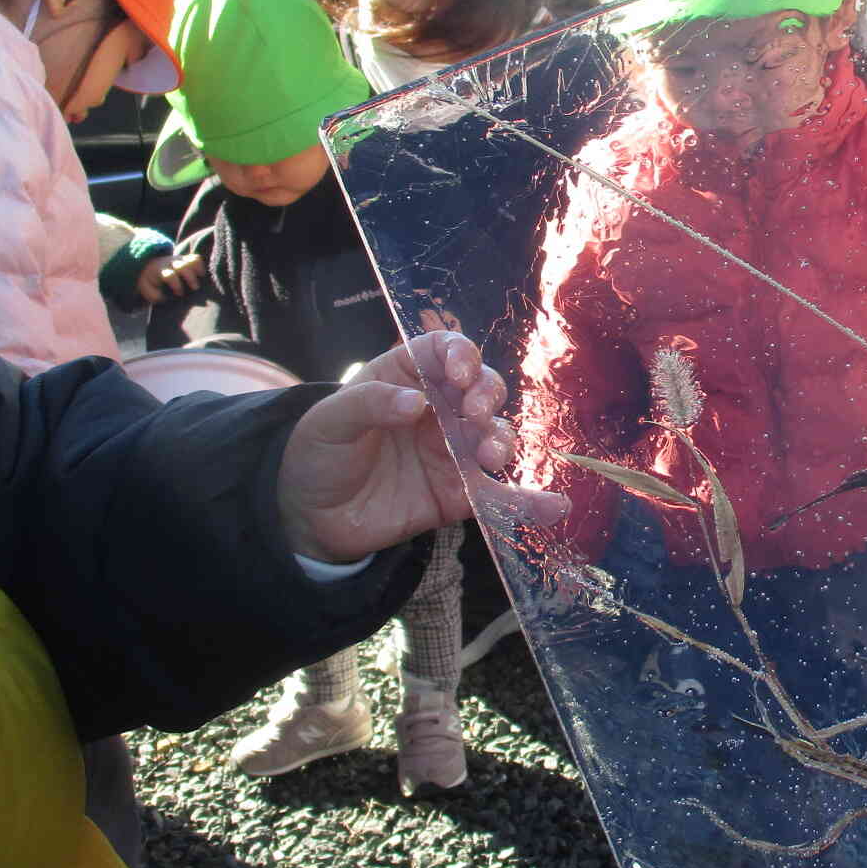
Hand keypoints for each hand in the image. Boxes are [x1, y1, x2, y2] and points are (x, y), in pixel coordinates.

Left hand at [136, 253, 202, 304]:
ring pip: (191, 260)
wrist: (149, 264)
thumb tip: (163, 298)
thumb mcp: (146, 288)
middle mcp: (171, 264)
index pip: (170, 276)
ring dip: (198, 270)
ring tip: (201, 279)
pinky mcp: (186, 259)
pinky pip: (196, 258)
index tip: (179, 294)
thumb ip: (153, 294)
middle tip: (194, 288)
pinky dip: (201, 266)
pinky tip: (201, 275)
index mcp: (161, 271)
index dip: (177, 285)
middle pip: (183, 267)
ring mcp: (179, 260)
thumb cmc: (150, 280)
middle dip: (191, 278)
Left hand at [276, 329, 564, 563]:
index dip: (461, 354)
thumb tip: (415, 403)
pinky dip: (529, 501)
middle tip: (471, 415)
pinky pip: (501, 495)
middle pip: (482, 388)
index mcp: (407, 376)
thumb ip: (368, 404)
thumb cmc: (318, 454)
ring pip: (496, 435)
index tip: (460, 373)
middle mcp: (439, 408)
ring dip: (502, 440)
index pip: (444, 350)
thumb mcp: (329, 422)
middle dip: (486, 396)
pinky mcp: (460, 493)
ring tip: (488, 456)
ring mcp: (454, 450)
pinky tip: (555, 506)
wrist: (312, 517)